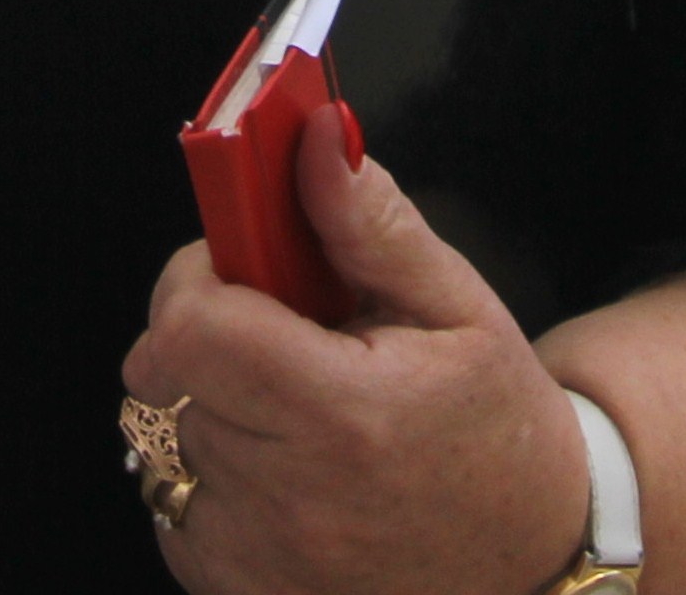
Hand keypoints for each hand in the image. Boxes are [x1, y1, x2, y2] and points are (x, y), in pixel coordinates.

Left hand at [123, 106, 587, 594]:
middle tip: (278, 335)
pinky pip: (167, 496)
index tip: (241, 269)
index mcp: (346, 418)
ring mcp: (254, 557)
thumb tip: (313, 137)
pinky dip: (205, 468)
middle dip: (203, 333)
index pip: (193, 327)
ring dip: (202, 400)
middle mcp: (291, 499)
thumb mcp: (459, 310)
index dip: (199, 280)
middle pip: (162, 373)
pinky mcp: (231, 588)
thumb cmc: (496, 434)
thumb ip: (370, 222)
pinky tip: (278, 466)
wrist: (529, 564)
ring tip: (287, 405)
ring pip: (156, 431)